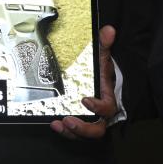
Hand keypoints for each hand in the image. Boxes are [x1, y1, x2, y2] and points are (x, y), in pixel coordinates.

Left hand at [51, 24, 117, 139]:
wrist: (104, 81)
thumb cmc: (104, 72)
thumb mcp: (103, 57)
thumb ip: (105, 45)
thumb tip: (108, 30)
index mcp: (108, 97)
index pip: (107, 108)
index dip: (98, 107)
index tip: (85, 100)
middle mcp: (101, 112)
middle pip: (98, 129)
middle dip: (84, 128)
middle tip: (69, 120)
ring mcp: (92, 118)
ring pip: (86, 133)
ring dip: (72, 132)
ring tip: (59, 124)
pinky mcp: (82, 121)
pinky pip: (76, 132)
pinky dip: (65, 131)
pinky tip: (54, 124)